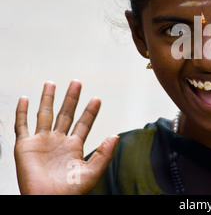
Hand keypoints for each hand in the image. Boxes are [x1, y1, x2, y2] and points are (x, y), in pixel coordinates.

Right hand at [14, 80, 118, 194]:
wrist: (48, 201)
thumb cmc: (70, 192)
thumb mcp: (91, 172)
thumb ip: (104, 154)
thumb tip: (116, 136)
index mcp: (74, 147)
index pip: (83, 124)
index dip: (90, 111)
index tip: (97, 98)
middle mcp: (58, 141)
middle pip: (65, 114)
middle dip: (71, 98)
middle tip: (77, 82)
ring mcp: (41, 142)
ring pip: (44, 115)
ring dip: (48, 99)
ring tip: (51, 83)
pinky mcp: (24, 146)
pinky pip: (21, 126)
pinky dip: (22, 112)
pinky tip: (26, 99)